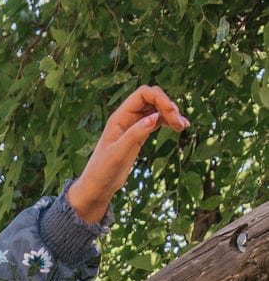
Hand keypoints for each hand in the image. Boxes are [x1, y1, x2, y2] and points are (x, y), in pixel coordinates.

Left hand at [67, 85, 188, 223]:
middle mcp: (127, 117)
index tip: (172, 111)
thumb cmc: (102, 170)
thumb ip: (135, 134)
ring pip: (157, 110)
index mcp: (119, 117)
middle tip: (179, 123)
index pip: (143, 94)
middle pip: (152, 98)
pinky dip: (169, 122)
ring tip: (183, 126)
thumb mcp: (118, 153)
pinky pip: (157, 121)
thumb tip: (155, 117)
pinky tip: (180, 128)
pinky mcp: (139, 135)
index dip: (159, 97)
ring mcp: (134, 125)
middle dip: (167, 106)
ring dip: (171, 114)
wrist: (97, 186)